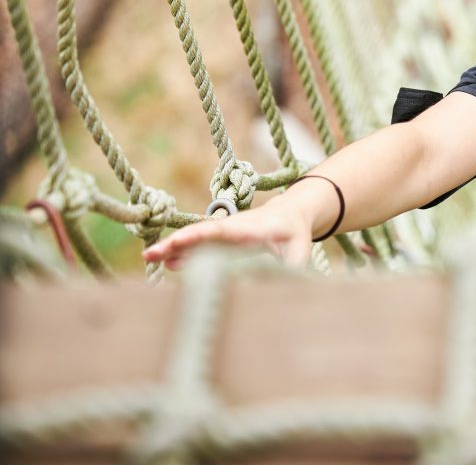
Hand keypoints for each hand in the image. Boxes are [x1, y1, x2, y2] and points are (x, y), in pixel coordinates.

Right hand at [143, 201, 314, 270]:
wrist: (291, 214)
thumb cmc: (296, 234)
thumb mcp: (299, 251)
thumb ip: (291, 268)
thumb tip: (283, 289)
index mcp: (251, 229)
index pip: (222, 231)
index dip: (200, 236)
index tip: (180, 242)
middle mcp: (233, 229)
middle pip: (201, 235)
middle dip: (176, 243)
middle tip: (151, 255)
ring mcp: (226, 233)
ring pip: (196, 240)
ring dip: (174, 249)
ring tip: (149, 259)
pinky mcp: (223, 240)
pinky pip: (201, 246)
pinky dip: (185, 254)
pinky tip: (169, 264)